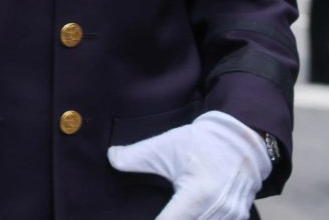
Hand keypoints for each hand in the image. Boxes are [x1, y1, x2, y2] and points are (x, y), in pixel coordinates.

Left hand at [107, 111, 268, 219]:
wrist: (241, 140)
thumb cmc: (201, 143)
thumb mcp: (165, 146)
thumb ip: (136, 156)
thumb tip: (111, 158)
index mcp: (198, 195)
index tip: (136, 218)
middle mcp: (218, 210)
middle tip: (150, 214)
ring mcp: (232, 216)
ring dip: (185, 219)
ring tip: (169, 213)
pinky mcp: (239, 218)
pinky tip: (186, 215)